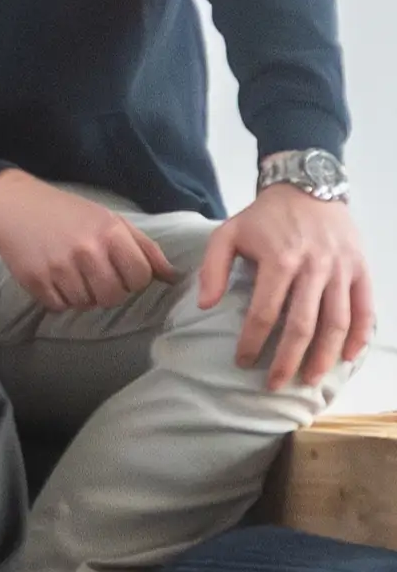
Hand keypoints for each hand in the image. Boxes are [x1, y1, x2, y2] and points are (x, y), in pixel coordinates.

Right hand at [0, 169, 170, 317]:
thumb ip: (144, 248)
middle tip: (97, 278)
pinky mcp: (35, 280)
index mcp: (110, 233)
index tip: (122, 271)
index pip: (140, 277)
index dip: (134, 279)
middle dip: (110, 292)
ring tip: (74, 277)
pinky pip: (59, 306)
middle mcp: (86, 251)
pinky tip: (55, 281)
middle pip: (114, 296)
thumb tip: (173, 277)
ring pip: (86, 304)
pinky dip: (60, 299)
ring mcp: (59, 267)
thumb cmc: (69, 213)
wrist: (14, 206)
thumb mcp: (111, 220)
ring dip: (83, 296)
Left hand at [205, 184, 377, 390]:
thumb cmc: (264, 216)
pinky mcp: (360, 270)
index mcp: (279, 260)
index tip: (243, 362)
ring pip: (336, 322)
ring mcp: (341, 270)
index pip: (264, 312)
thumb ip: (213, 268)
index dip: (253, 341)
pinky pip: (365, 308)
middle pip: (302, 325)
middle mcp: (314, 267)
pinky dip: (359, 336)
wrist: (309, 187)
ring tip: (309, 380)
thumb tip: (206, 306)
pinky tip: (347, 357)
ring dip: (324, 356)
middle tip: (274, 384)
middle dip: (288, 360)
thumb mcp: (227, 233)